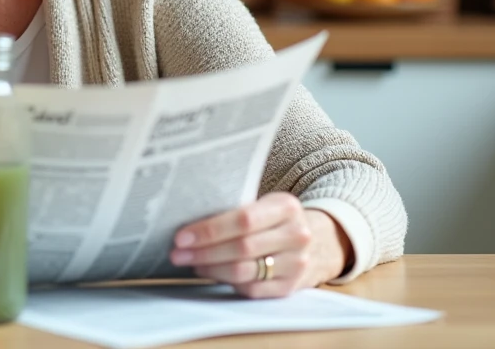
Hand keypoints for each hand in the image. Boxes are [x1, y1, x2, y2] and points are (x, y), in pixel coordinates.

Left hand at [169, 192, 352, 298]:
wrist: (316, 242)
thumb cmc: (274, 220)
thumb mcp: (264, 204)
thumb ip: (234, 209)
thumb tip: (187, 220)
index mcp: (286, 206)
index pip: (243, 219)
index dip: (210, 230)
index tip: (182, 236)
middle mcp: (296, 235)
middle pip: (241, 247)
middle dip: (203, 251)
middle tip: (177, 253)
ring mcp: (297, 263)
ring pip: (244, 271)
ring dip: (210, 268)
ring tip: (190, 262)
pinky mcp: (291, 287)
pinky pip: (251, 289)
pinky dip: (226, 282)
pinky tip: (211, 272)